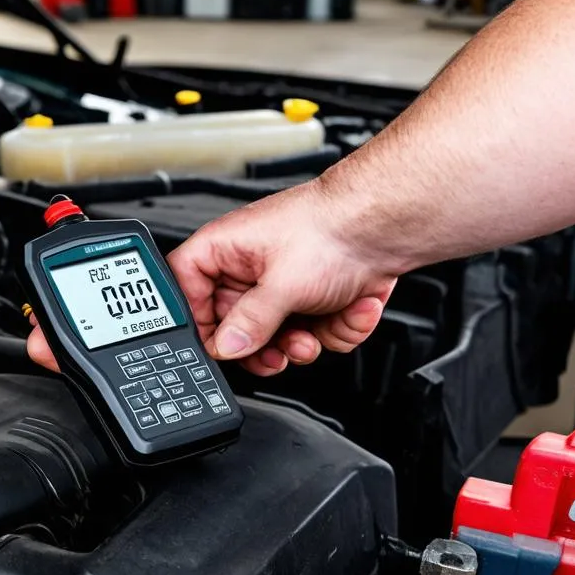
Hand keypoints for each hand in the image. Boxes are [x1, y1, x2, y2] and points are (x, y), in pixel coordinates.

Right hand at [26, 180, 397, 375]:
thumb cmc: (331, 227)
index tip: (218, 347)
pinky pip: (313, 331)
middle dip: (263, 344)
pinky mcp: (315, 296)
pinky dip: (335, 328)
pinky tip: (348, 309)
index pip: (185, 293)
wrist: (388, 222)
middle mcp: (248, 266)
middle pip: (234, 326)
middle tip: (274, 352)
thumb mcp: (281, 285)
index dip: (197, 324)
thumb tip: (226, 348)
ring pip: (276, 336)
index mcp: (223, 248)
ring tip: (316, 331)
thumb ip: (248, 323)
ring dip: (302, 342)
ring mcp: (282, 283)